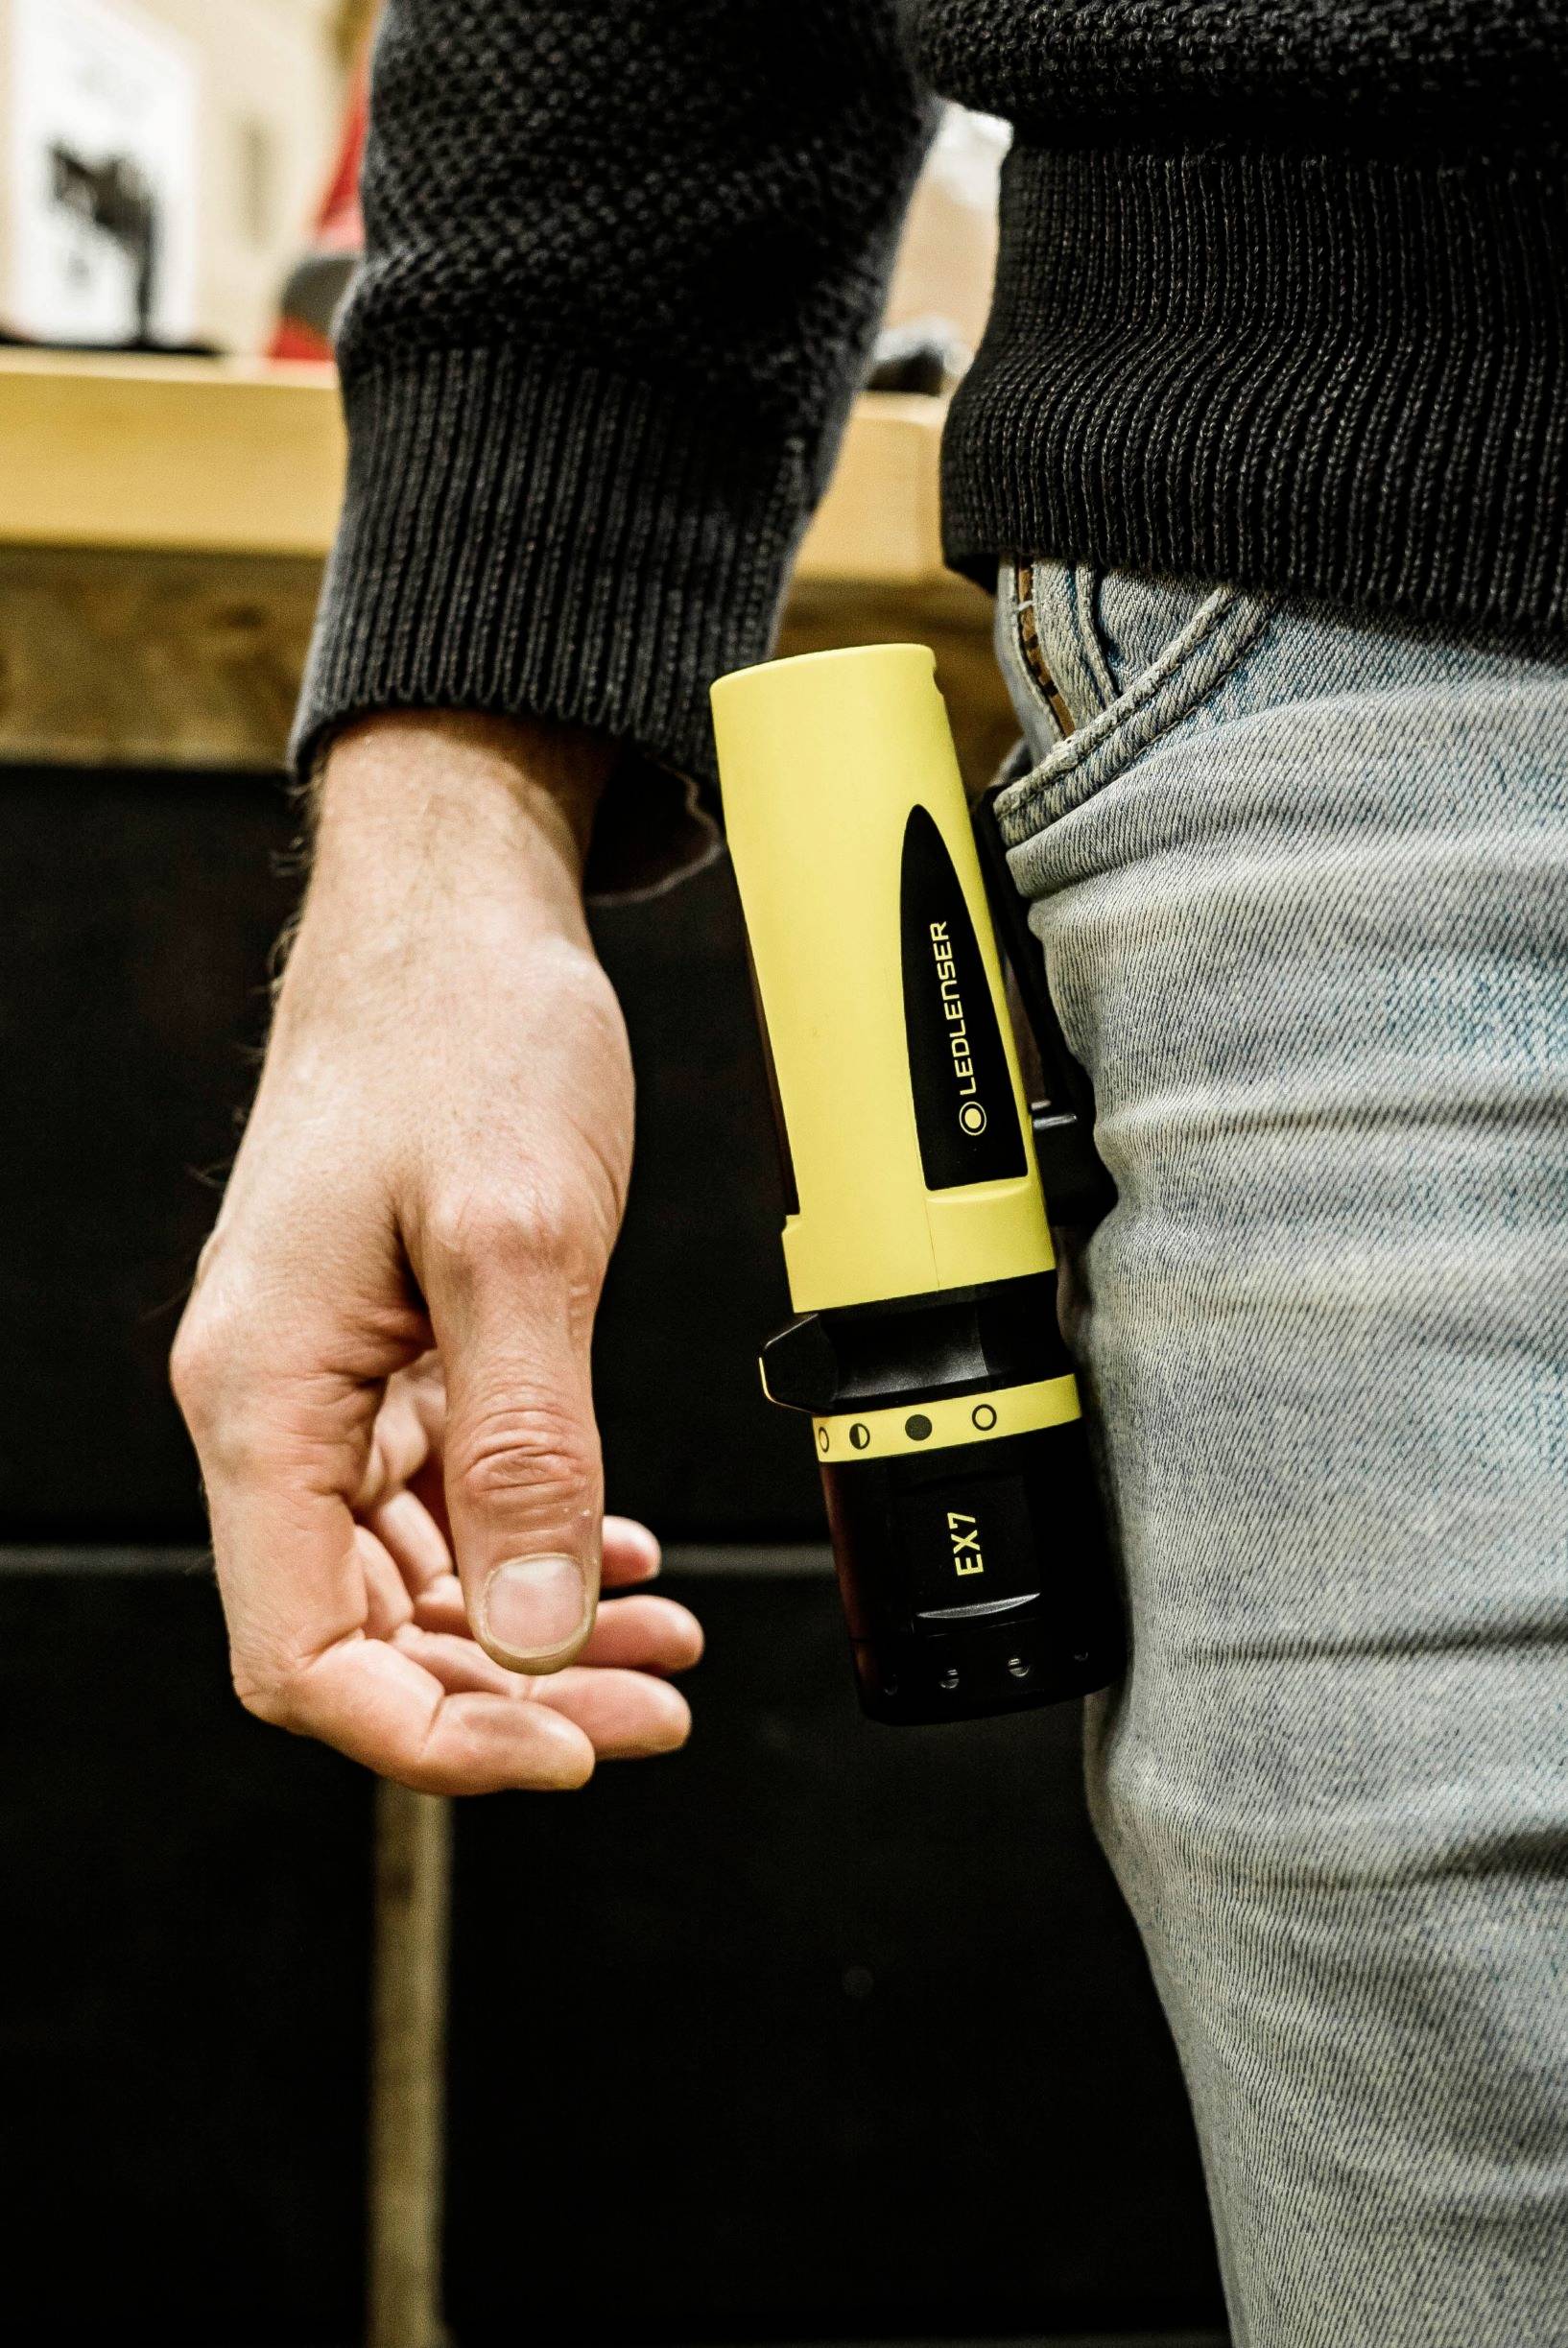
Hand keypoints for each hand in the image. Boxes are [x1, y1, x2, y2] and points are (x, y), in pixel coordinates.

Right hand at [172, 712, 700, 1793]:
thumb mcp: (515, 1243)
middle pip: (364, 1636)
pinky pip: (445, 1503)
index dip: (432, 1735)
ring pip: (414, 1580)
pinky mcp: (389, 1358)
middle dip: (512, 1694)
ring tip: (666, 1643)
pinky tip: (616, 1556)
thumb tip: (532, 1634)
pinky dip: (531, 1547)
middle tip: (655, 1707)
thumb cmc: (463, 1035)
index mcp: (264, 1397)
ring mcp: (333, 1388)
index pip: (302, 1654)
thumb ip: (526, 1449)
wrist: (453, 919)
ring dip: (533, 1630)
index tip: (570, 1749)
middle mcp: (278, 1410)